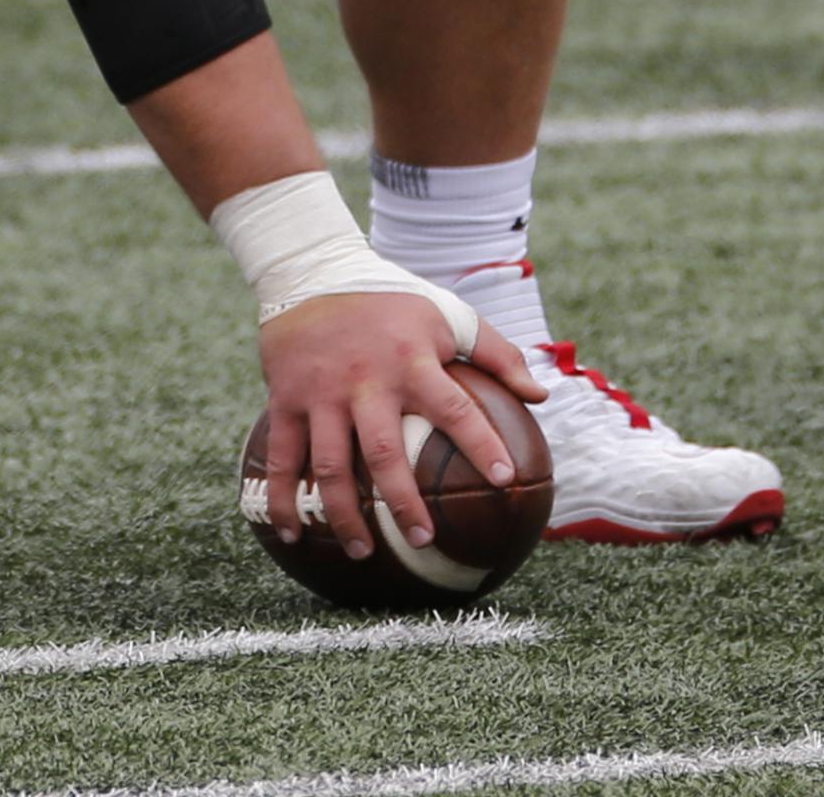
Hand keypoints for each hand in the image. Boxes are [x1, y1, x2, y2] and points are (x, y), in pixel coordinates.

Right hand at [250, 297, 545, 561]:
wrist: (312, 272)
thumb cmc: (391, 300)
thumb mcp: (448, 314)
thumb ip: (497, 353)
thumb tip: (540, 395)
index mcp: (411, 361)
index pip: (453, 408)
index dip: (480, 443)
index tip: (504, 480)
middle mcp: (365, 382)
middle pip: (383, 452)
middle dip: (402, 501)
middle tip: (423, 539)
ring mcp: (322, 394)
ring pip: (330, 465)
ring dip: (344, 514)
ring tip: (361, 551)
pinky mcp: (287, 400)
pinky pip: (283, 458)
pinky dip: (283, 499)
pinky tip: (292, 534)